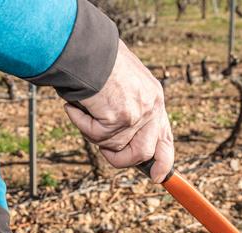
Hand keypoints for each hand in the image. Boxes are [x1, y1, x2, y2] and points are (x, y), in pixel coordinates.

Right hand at [65, 41, 173, 182]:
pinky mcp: (120, 117)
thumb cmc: (97, 62)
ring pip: (115, 147)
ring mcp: (137, 113)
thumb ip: (128, 111)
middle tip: (102, 146)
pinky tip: (76, 104)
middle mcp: (151, 107)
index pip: (165, 137)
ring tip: (84, 111)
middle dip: (120, 158)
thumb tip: (119, 145)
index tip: (157, 177)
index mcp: (154, 99)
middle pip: (142, 153)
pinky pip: (96, 136)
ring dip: (95, 135)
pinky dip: (81, 121)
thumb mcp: (122, 87)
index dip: (163, 161)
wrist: (86, 48)